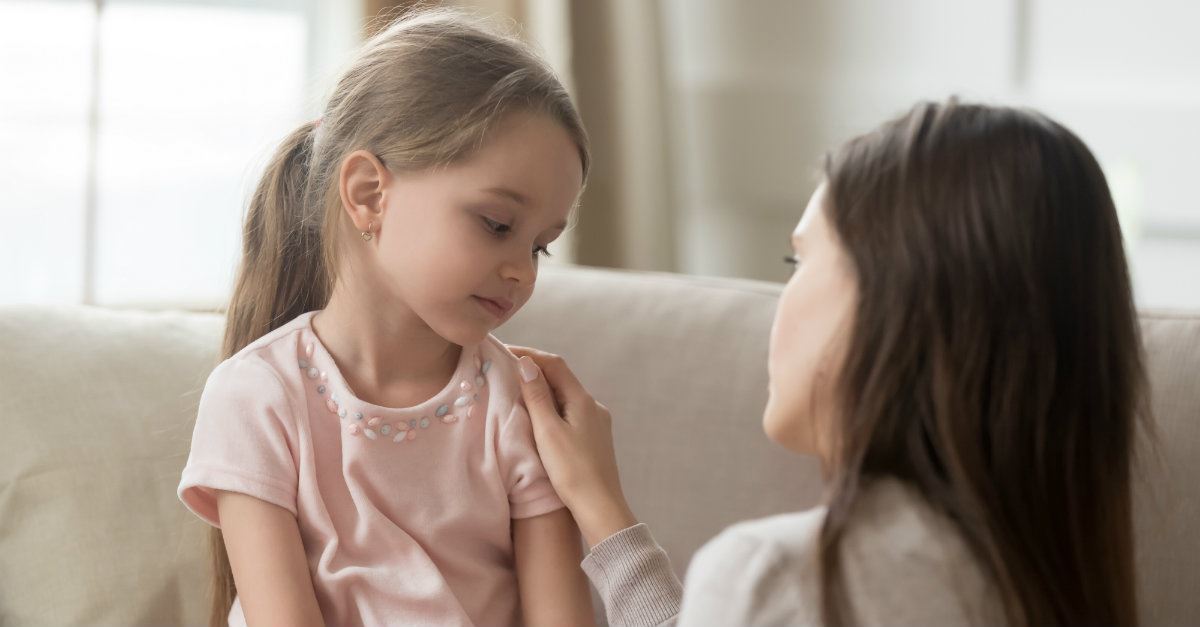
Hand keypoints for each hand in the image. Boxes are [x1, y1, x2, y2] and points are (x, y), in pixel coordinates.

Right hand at [509, 346, 638, 547]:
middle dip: (535, 371)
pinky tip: (539, 419)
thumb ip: (537, 397)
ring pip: (565, 397)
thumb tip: (527, 364)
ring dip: (543, 390)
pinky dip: (552, 408)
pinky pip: (570, 413)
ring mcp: (596, 423)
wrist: (600, 507)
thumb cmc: (572, 470)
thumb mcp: (548, 431)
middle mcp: (593, 406)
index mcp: (582, 400)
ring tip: (518, 392)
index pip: (555, 364)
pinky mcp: (594, 439)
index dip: (530, 354)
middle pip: (561, 378)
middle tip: (507, 370)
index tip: (505, 352)